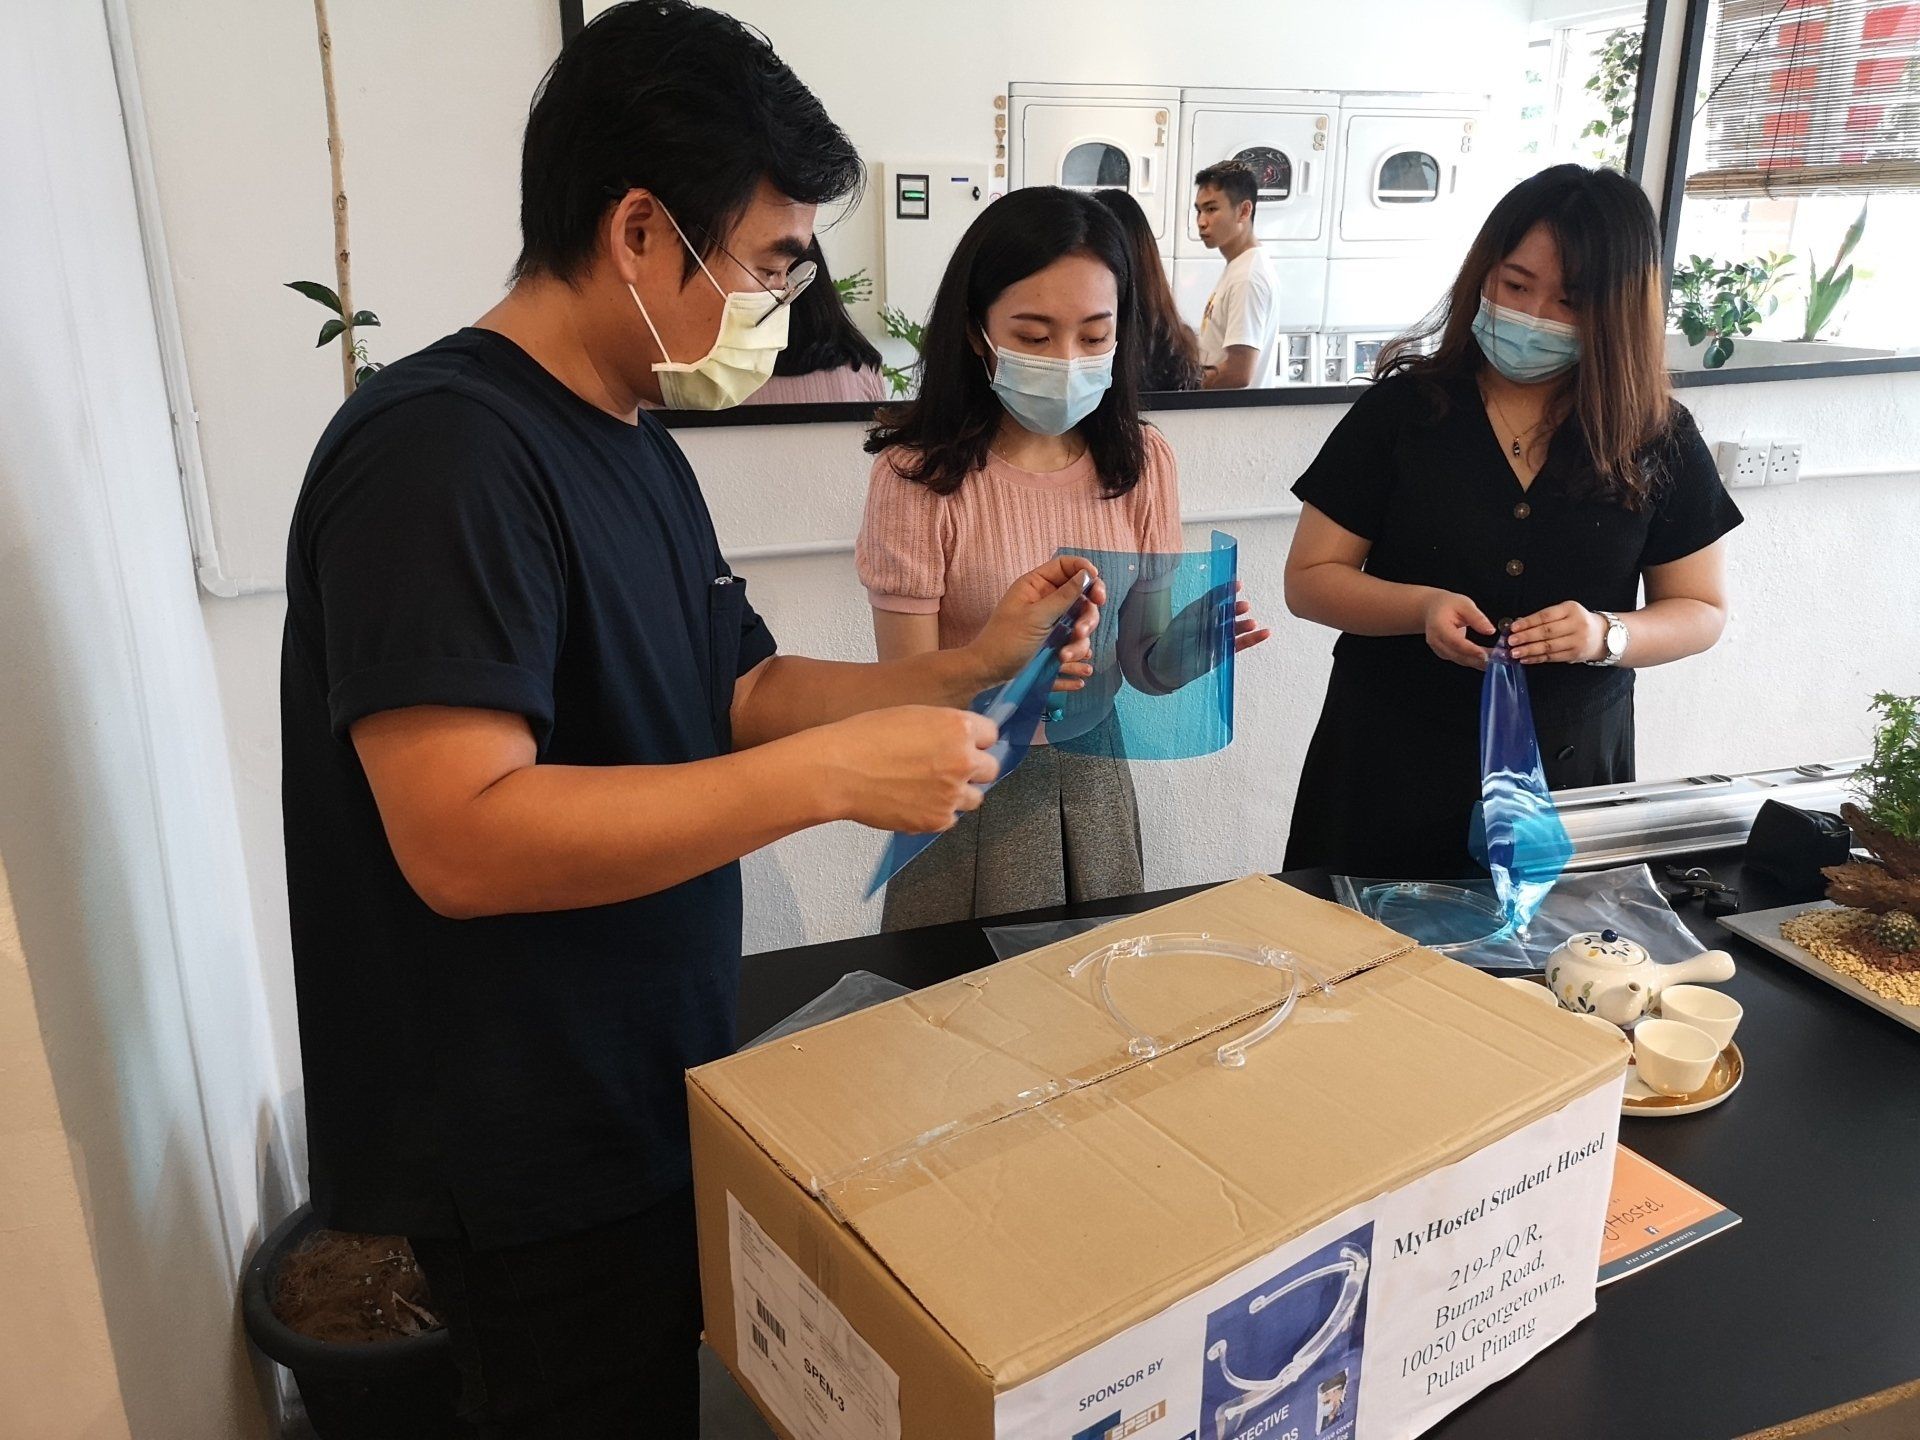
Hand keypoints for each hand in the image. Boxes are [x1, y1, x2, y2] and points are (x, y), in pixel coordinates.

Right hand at [817, 706, 1001, 832]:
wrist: (838, 770)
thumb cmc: (865, 736)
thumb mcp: (913, 715)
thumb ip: (944, 728)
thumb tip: (960, 740)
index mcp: (958, 727)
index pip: (991, 734)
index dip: (976, 739)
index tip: (966, 744)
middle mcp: (963, 760)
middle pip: (991, 769)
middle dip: (974, 767)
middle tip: (949, 767)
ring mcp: (952, 793)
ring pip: (975, 798)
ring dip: (959, 793)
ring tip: (930, 787)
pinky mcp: (936, 819)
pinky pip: (951, 818)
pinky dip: (938, 812)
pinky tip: (916, 801)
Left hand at [966, 556, 1105, 691]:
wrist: (988, 672)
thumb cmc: (1004, 641)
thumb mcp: (1036, 617)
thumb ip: (1064, 596)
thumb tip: (1087, 575)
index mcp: (1037, 585)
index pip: (1067, 567)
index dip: (1085, 572)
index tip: (1097, 591)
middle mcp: (1047, 600)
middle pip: (1082, 598)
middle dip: (1087, 616)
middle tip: (1081, 631)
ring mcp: (1053, 622)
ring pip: (1081, 624)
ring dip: (1080, 642)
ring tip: (1064, 657)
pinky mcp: (1055, 642)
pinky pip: (1075, 645)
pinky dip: (1077, 657)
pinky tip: (1080, 673)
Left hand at [1138, 580, 1271, 693]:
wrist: (1167, 667)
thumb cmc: (1172, 642)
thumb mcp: (1183, 625)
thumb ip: (1200, 616)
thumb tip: (1217, 608)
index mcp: (1200, 612)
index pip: (1215, 598)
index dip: (1226, 591)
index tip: (1238, 585)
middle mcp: (1211, 622)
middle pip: (1227, 613)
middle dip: (1236, 609)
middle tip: (1244, 606)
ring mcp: (1219, 637)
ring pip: (1235, 628)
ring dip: (1244, 625)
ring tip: (1251, 623)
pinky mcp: (1224, 651)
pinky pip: (1241, 643)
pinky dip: (1253, 639)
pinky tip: (1264, 633)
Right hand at [1423, 590, 1496, 669]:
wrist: (1432, 609)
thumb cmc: (1448, 605)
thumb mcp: (1464, 604)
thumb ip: (1477, 618)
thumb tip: (1491, 631)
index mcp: (1439, 627)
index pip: (1455, 642)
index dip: (1471, 650)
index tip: (1486, 655)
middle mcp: (1436, 642)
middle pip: (1458, 655)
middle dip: (1478, 660)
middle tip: (1497, 661)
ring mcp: (1439, 650)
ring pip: (1461, 660)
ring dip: (1478, 662)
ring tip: (1497, 661)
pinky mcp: (1445, 654)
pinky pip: (1461, 659)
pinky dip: (1474, 660)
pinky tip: (1489, 660)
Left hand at [1508, 602, 1604, 664]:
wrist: (1602, 635)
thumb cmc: (1577, 621)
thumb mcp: (1565, 612)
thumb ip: (1544, 617)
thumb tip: (1519, 623)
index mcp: (1571, 609)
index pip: (1546, 616)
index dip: (1529, 622)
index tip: (1513, 627)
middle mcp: (1577, 624)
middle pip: (1547, 632)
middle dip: (1526, 637)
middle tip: (1511, 641)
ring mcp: (1577, 641)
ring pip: (1549, 647)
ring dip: (1529, 650)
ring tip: (1514, 652)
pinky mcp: (1575, 654)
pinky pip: (1552, 657)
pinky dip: (1537, 658)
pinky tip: (1525, 659)